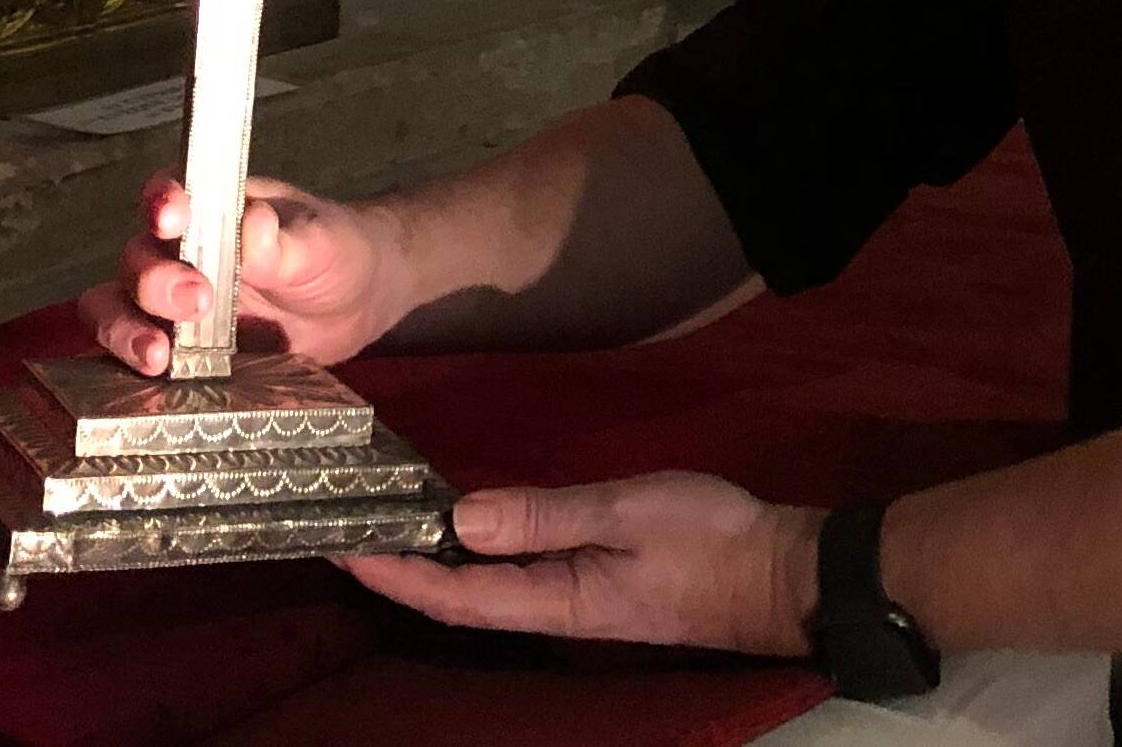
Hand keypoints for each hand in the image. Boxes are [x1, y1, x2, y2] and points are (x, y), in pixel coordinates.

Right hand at [75, 170, 400, 375]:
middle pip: (137, 259)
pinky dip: (127, 368)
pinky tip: (150, 385)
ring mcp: (171, 305)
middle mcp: (179, 251)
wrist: (355, 303)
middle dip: (156, 282)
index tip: (172, 219)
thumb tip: (254, 226)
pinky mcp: (176, 350)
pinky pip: (131, 356)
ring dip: (125, 331)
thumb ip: (285, 242)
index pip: (169, 195)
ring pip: (116, 308)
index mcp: (212, 208)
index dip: (160, 204)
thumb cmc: (335, 252)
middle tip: (200, 302)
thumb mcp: (322, 242)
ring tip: (157, 357)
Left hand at [343, 474, 822, 656]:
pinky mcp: (590, 584)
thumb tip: (463, 520)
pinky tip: (458, 522)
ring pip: (482, 589)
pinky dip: (473, 551)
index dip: (396, 576)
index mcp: (557, 600)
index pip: (456, 597)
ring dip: (430, 562)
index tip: (344, 548)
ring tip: (382, 525)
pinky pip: (513, 575)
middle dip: (398, 571)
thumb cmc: (708, 538)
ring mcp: (573, 601)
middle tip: (341, 532)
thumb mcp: (627, 511)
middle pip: (458, 601)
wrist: (780, 572)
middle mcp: (554, 610)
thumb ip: (545, 516)